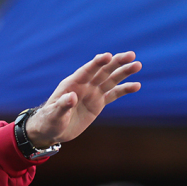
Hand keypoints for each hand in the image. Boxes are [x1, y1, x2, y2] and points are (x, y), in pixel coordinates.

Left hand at [25, 51, 141, 147]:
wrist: (52, 130)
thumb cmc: (49, 121)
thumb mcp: (54, 115)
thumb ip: (63, 105)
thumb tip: (72, 97)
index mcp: (72, 84)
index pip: (86, 71)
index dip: (96, 63)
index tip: (107, 56)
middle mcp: (84, 85)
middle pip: (102, 71)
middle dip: (116, 63)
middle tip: (131, 55)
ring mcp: (92, 93)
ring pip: (110, 80)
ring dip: (124, 72)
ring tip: (137, 65)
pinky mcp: (98, 103)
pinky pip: (113, 94)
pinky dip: (124, 90)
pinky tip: (136, 85)